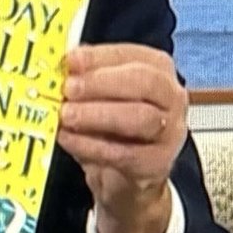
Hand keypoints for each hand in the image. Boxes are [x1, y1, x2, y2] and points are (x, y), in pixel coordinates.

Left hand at [58, 43, 187, 232]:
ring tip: (66, 115)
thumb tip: (62, 66)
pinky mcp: (157, 164)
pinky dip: (92, 146)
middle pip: (144, 82)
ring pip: (140, 118)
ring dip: (97, 115)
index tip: (71, 60)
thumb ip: (85, 77)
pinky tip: (69, 139)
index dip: (99, 57)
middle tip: (69, 89)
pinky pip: (125, 154)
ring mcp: (169, 132)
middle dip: (102, 83)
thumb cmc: (114, 127)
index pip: (132, 55)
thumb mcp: (101, 95)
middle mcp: (170, 97)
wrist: (128, 177)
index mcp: (157, 69)